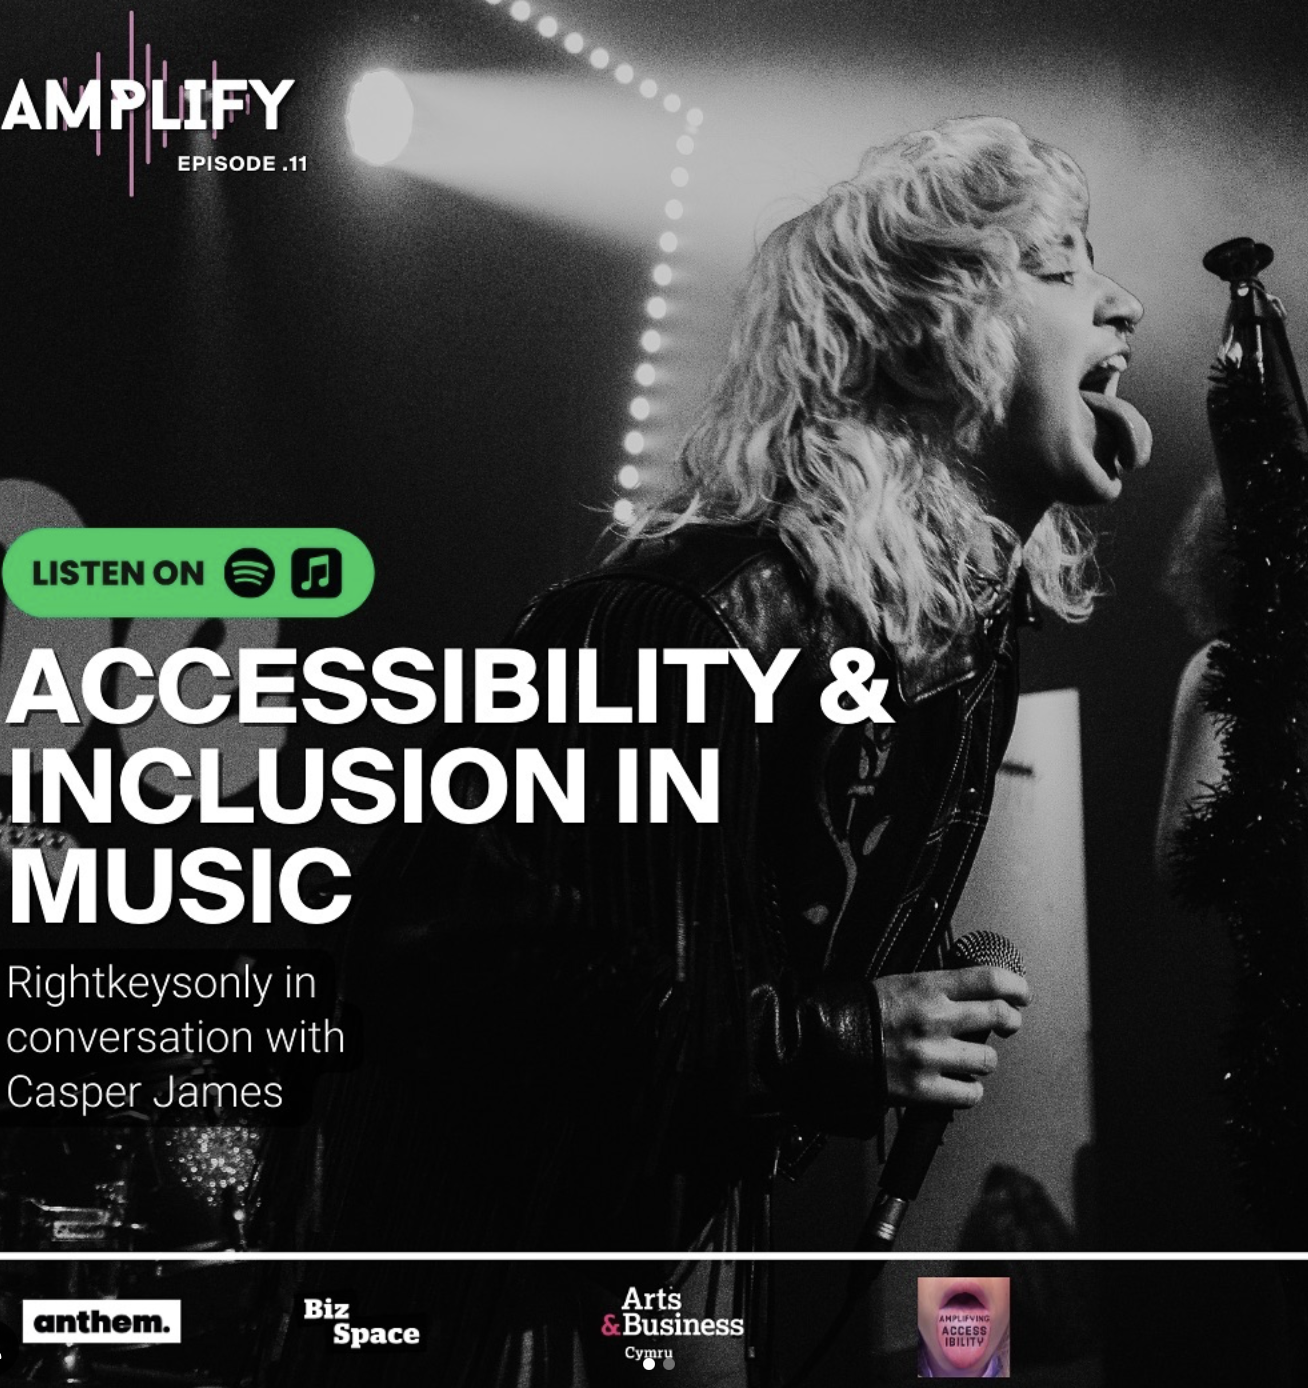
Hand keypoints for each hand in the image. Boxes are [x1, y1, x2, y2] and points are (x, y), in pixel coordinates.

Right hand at [874, 965, 1030, 1108]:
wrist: (830, 1042)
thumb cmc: (864, 1010)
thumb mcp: (901, 981)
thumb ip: (939, 986)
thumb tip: (975, 990)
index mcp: (928, 986)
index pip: (989, 979)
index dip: (1015, 986)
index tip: (1020, 993)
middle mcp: (935, 1018)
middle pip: (999, 1016)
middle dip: (1011, 1021)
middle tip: (1008, 1023)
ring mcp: (931, 1055)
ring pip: (988, 1060)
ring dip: (983, 1059)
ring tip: (969, 1057)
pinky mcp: (924, 1088)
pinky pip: (970, 1094)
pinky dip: (969, 1090)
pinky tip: (958, 1082)